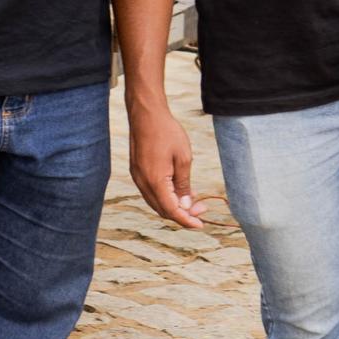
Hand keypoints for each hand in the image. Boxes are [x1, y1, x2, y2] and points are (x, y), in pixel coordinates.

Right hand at [128, 102, 201, 226]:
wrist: (146, 114)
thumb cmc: (166, 132)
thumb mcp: (183, 158)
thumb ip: (184, 184)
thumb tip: (186, 205)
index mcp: (155, 182)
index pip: (171, 210)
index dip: (186, 220)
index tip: (201, 224)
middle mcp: (143, 183)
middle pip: (162, 210)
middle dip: (182, 214)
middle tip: (201, 209)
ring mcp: (138, 178)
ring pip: (156, 202)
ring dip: (173, 205)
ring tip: (193, 199)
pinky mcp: (137, 171)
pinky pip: (151, 192)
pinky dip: (165, 196)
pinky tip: (178, 189)